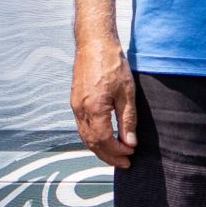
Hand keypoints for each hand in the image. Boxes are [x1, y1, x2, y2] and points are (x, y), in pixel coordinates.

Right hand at [73, 35, 139, 168]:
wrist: (94, 43)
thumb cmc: (112, 64)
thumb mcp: (127, 93)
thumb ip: (128, 120)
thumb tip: (130, 142)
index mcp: (94, 109)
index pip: (104, 141)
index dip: (117, 151)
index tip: (130, 154)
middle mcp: (80, 110)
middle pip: (92, 142)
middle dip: (108, 156)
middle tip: (124, 163)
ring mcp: (75, 106)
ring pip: (85, 136)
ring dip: (100, 149)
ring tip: (115, 155)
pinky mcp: (75, 101)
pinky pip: (82, 126)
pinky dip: (93, 137)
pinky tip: (103, 138)